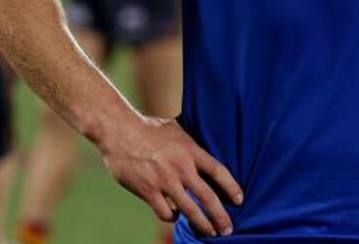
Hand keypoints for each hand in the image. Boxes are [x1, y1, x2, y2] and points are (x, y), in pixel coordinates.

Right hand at [100, 115, 243, 236]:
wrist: (119, 130)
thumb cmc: (147, 127)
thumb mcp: (175, 128)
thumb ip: (189, 140)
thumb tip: (204, 139)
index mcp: (191, 150)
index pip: (219, 171)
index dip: (232, 187)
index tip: (240, 200)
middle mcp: (181, 167)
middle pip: (208, 197)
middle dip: (221, 216)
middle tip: (228, 228)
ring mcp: (164, 180)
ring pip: (189, 210)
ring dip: (202, 224)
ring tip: (210, 232)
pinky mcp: (148, 190)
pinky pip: (165, 212)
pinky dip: (172, 217)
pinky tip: (174, 217)